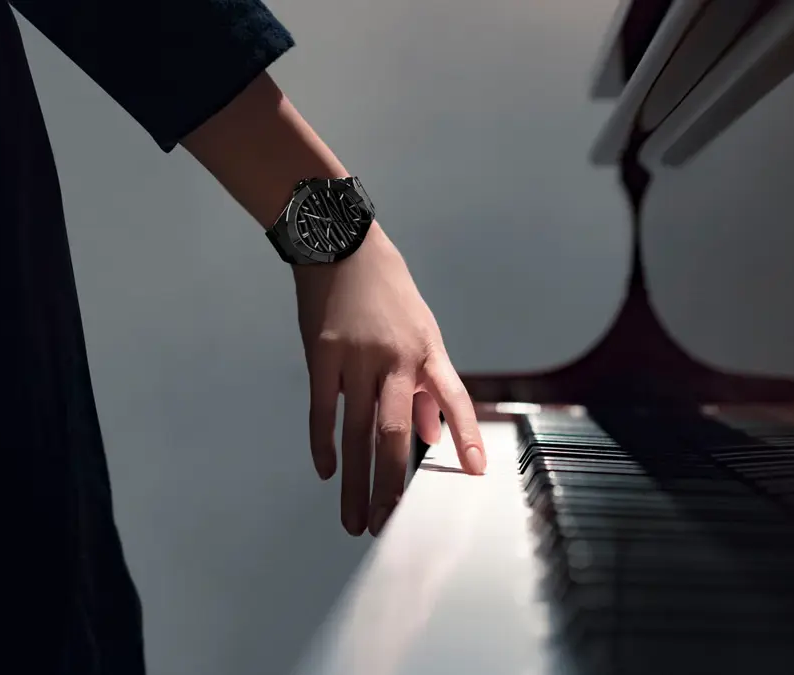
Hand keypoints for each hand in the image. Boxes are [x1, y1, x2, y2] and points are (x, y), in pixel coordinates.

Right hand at [294, 224, 485, 536]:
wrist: (340, 243)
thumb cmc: (384, 288)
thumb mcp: (420, 328)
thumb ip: (427, 384)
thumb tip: (432, 436)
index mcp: (426, 351)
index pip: (454, 398)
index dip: (464, 436)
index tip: (473, 472)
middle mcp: (394, 358)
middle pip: (394, 433)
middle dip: (390, 485)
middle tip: (386, 524)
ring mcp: (354, 358)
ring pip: (356, 432)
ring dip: (355, 482)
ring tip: (354, 518)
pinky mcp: (320, 355)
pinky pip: (321, 410)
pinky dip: (323, 445)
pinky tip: (328, 472)